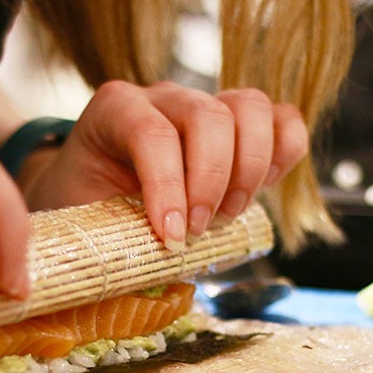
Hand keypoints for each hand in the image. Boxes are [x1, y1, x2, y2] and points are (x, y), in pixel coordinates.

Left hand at [22, 80, 308, 249]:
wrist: (96, 197)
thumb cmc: (90, 210)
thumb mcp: (89, 221)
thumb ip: (115, 236)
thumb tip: (151, 274)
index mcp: (114, 110)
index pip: (151, 132)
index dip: (167, 187)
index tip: (173, 238)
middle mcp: (163, 98)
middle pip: (207, 115)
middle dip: (211, 182)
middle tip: (200, 231)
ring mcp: (206, 103)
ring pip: (249, 107)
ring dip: (249, 169)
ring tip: (228, 215)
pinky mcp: (241, 123)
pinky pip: (281, 119)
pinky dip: (283, 154)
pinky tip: (260, 191)